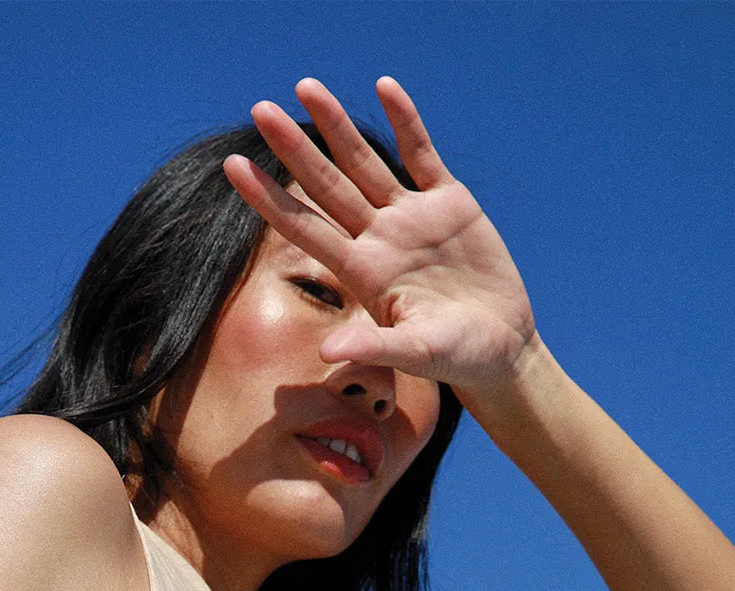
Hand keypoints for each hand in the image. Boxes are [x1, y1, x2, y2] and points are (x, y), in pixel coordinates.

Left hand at [223, 77, 538, 395]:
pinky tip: (383, 87)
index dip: (270, 199)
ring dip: (337, 126)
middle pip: (327, 186)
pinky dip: (405, 121)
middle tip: (259, 110)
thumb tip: (328, 352)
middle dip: (295, 149)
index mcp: (363, 272)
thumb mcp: (415, 353)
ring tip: (305, 87)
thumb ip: (374, 346)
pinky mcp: (450, 204)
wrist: (501, 347)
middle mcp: (379, 239)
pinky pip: (422, 155)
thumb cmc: (455, 358)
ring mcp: (411, 218)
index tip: (233, 168)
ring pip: (365, 163)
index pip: (306, 228)